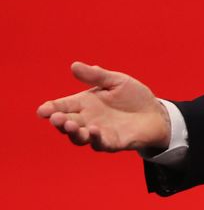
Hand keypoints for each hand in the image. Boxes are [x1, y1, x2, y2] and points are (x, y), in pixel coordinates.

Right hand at [37, 62, 171, 151]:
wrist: (155, 112)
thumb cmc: (134, 96)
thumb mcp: (116, 81)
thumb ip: (96, 76)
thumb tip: (74, 65)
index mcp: (85, 104)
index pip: (63, 106)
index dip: (51, 109)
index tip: (42, 110)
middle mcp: (88, 120)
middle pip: (67, 124)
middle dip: (60, 122)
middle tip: (56, 118)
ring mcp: (99, 133)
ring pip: (79, 137)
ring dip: (73, 132)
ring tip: (71, 124)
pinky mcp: (113, 143)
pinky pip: (101, 144)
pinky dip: (95, 138)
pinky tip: (93, 130)